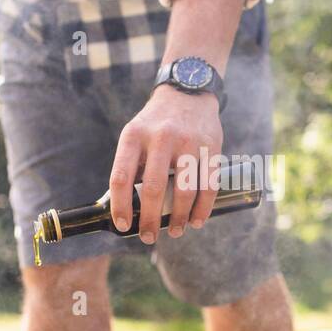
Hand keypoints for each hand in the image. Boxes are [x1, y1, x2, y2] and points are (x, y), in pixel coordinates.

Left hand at [109, 87, 222, 242]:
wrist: (187, 93)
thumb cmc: (156, 124)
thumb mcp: (135, 135)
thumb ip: (131, 166)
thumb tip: (127, 209)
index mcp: (133, 136)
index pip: (121, 178)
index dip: (120, 207)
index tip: (123, 226)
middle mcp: (160, 137)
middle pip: (154, 189)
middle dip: (151, 220)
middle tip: (149, 237)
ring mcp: (187, 141)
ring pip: (184, 190)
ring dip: (180, 217)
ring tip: (176, 231)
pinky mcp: (211, 146)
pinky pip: (208, 184)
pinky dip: (203, 208)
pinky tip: (198, 221)